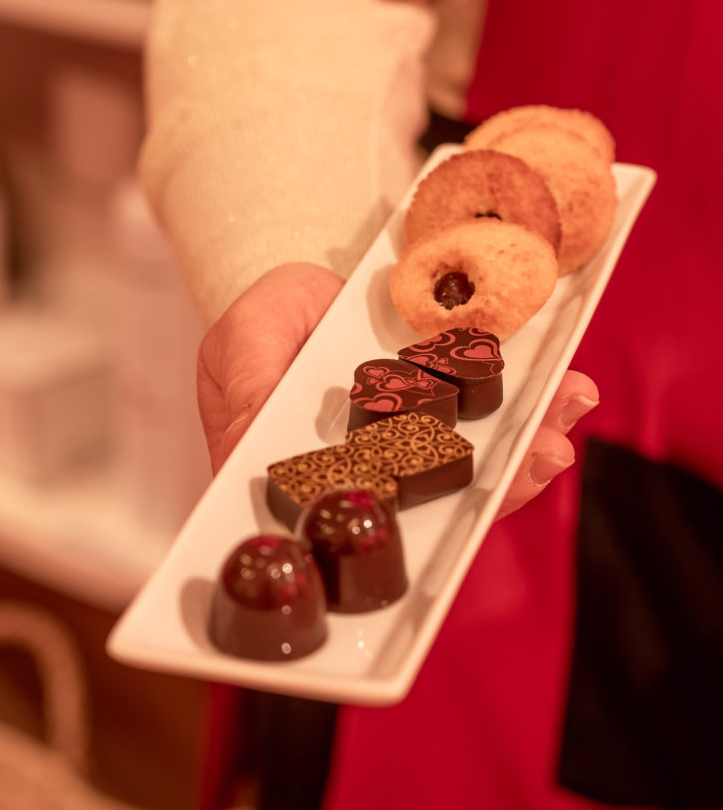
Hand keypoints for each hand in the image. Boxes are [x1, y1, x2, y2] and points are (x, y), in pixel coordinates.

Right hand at [197, 263, 597, 516]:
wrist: (308, 276)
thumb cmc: (266, 318)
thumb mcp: (242, 346)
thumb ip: (247, 398)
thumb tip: (248, 459)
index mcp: (320, 473)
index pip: (363, 516)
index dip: (412, 533)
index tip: (461, 527)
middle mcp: (380, 465)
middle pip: (440, 497)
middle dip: (497, 486)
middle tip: (541, 460)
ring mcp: (419, 434)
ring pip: (477, 457)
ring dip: (528, 442)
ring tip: (565, 415)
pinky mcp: (448, 396)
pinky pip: (493, 408)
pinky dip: (532, 399)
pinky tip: (568, 387)